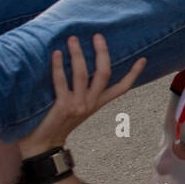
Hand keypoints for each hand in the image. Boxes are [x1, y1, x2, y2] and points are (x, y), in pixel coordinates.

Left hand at [16, 35, 146, 157]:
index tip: (142, 59)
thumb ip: (79, 94)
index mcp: (96, 104)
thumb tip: (76, 70)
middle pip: (104, 74)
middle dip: (102, 53)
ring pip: (83, 74)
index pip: (121, 88)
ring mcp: (77, 105)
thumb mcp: (75, 110)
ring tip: (72, 39)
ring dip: (78, 54)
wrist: (42, 147)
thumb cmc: (55, 126)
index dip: (133, 74)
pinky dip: (58, 66)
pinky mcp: (62, 106)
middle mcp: (90, 104)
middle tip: (97, 36)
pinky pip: (61, 82)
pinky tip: (56, 53)